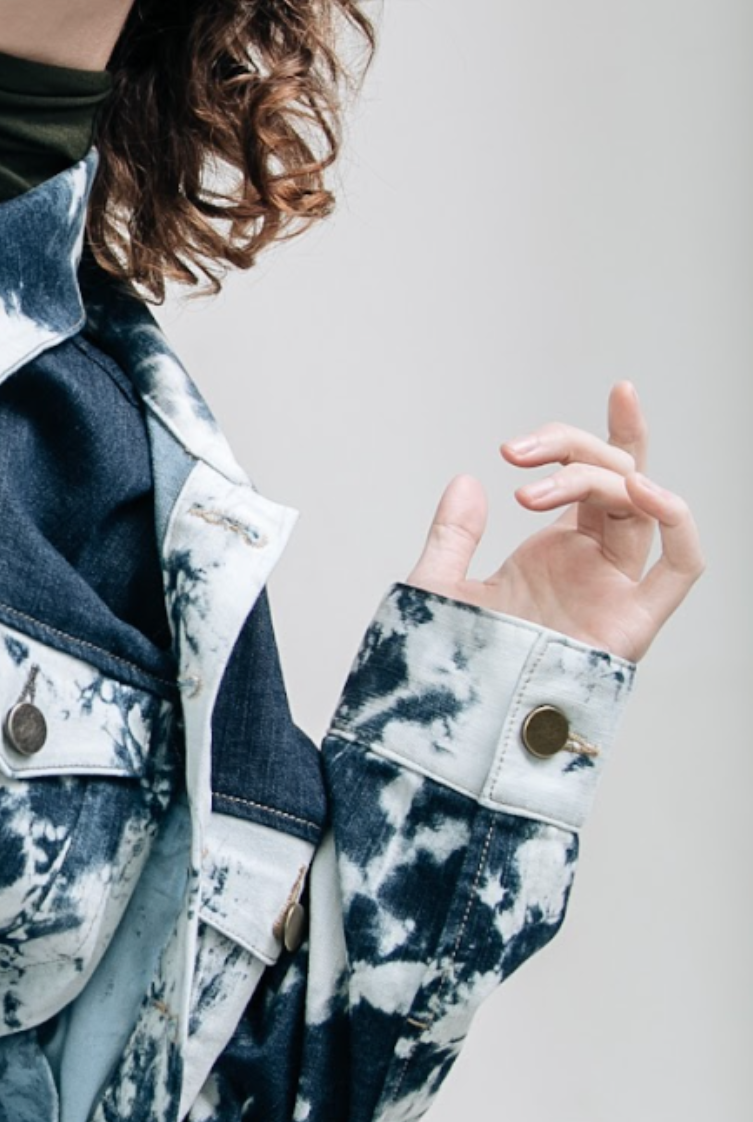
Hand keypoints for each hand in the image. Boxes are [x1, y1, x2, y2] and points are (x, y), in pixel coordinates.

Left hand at [405, 381, 702, 662]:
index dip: (596, 434)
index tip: (603, 394)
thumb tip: (468, 481)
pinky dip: (676, 518)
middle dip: (573, 450)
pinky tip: (640, 489)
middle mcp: (591, 567)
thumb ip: (454, 536)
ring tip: (532, 492)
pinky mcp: (632, 623)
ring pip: (641, 507)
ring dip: (597, 479)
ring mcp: (614, 591)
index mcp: (554, 554)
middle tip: (514, 454)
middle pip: (616, 480)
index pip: (595, 478)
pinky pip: (683, 564)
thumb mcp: (438, 589)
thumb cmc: (444, 670)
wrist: (448, 727)